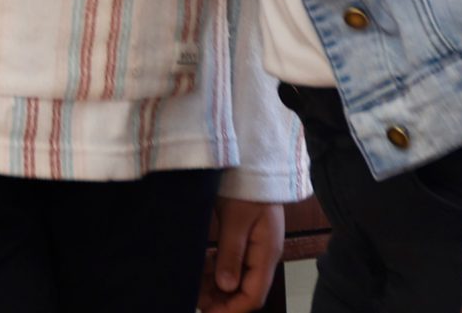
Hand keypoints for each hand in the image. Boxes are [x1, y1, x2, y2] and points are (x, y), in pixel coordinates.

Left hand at [198, 196, 283, 312]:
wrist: (253, 163)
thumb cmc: (247, 187)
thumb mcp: (236, 219)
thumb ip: (231, 253)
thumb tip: (225, 287)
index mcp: (266, 254)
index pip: (253, 296)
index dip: (231, 309)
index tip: (206, 312)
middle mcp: (264, 256)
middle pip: (246, 292)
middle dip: (223, 302)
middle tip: (195, 300)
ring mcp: (256, 249)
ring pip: (239, 280)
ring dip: (218, 288)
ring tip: (194, 288)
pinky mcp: (247, 241)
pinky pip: (234, 265)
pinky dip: (218, 272)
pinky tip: (202, 271)